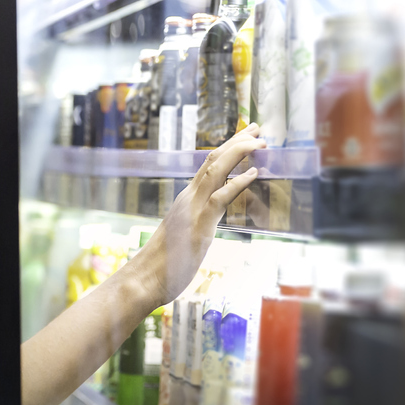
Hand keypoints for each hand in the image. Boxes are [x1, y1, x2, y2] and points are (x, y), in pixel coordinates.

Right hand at [133, 124, 264, 306]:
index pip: (208, 166)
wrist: (145, 278)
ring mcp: (193, 209)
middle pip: (213, 160)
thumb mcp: (184, 235)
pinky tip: (254, 172)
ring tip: (258, 140)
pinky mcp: (199, 225)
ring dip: (239, 152)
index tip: (243, 136)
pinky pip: (221, 197)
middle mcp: (189, 198)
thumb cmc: (164, 264)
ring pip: (216, 170)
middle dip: (236, 141)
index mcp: (186, 200)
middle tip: (255, 126)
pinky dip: (238, 182)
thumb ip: (196, 222)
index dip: (227, 149)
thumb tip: (206, 221)